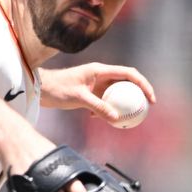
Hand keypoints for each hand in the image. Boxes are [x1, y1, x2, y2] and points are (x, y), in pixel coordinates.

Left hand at [39, 63, 155, 125]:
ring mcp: (95, 84)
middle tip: (145, 110)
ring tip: (129, 118)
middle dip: (137, 95)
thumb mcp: (79, 98)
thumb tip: (115, 118)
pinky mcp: (89, 93)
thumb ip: (97, 107)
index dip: (144, 85)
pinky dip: (108, 110)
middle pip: (126, 83)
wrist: (40, 89)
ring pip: (115, 94)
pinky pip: (105, 101)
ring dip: (122, 105)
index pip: (129, 74)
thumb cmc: (57, 89)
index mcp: (100, 70)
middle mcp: (100, 75)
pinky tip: (104, 120)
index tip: (151, 100)